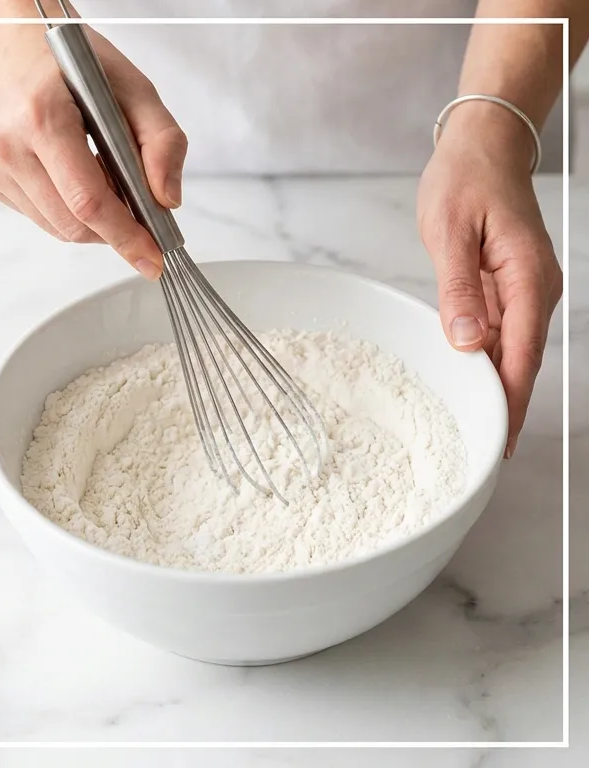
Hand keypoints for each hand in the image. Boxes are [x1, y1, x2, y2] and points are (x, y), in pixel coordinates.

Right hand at [0, 25, 185, 278]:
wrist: (11, 45)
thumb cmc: (71, 61)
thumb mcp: (132, 86)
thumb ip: (161, 141)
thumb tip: (167, 200)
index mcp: (41, 116)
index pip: (87, 200)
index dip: (125, 236)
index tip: (153, 258)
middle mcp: (7, 146)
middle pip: (72, 223)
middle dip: (113, 230)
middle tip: (140, 213)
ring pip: (56, 227)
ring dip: (91, 221)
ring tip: (106, 181)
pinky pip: (40, 216)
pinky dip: (68, 209)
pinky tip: (75, 176)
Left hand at [418, 102, 561, 457]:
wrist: (483, 146)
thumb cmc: (464, 179)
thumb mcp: (449, 232)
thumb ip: (457, 289)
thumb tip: (466, 340)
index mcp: (526, 279)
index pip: (521, 354)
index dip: (508, 401)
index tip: (498, 439)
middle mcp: (534, 290)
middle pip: (521, 361)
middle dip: (503, 406)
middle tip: (482, 452)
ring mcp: (524, 290)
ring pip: (510, 351)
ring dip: (493, 387)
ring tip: (472, 430)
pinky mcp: (508, 287)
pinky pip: (499, 333)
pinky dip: (484, 360)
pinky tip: (465, 384)